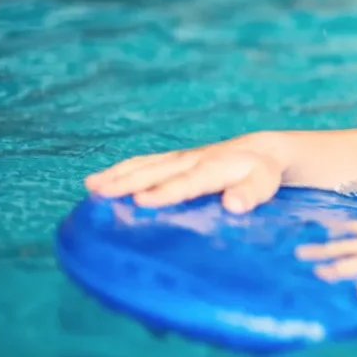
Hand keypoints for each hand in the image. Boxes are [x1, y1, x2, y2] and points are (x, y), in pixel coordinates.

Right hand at [85, 133, 283, 212]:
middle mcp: (194, 159)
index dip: (166, 191)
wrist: (260, 151)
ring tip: (92, 188)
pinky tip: (98, 182)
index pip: (189, 181)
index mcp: (217, 167)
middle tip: (101, 193)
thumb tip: (233, 205)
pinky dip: (120, 171)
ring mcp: (181, 158)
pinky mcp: (173, 160)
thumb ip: (250, 194)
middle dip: (129, 181)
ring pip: (146, 164)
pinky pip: (144, 163)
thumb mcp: (264, 184)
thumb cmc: (262, 174)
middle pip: (159, 170)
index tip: (142, 201)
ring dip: (118, 175)